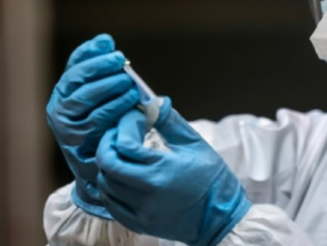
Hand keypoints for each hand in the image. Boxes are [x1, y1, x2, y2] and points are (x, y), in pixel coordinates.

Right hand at [46, 34, 139, 218]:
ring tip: (128, 82)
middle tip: (121, 60)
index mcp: (65, 91)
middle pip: (77, 79)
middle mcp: (59, 106)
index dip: (90, 52)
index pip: (74, 65)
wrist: (102, 170)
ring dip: (109, 86)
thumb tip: (105, 41)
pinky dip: (115, 108)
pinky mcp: (75, 141)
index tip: (108, 43)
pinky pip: (96, 119)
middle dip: (100, 66)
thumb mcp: (106, 98)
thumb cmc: (108, 127)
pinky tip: (131, 102)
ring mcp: (64, 125)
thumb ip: (105, 72)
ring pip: (85, 98)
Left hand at [95, 99, 251, 245]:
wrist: (222, 219)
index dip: (123, 126)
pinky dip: (109, 187)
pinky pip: (110, 205)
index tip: (132, 118)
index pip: (125, 144)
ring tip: (120, 154)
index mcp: (164, 169)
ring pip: (105, 185)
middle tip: (117, 134)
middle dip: (107, 144)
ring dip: (107, 165)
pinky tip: (120, 176)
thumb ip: (171, 122)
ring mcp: (142, 212)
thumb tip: (153, 102)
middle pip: (108, 165)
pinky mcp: (139, 224)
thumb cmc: (213, 180)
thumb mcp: (196, 145)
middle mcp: (148, 193)